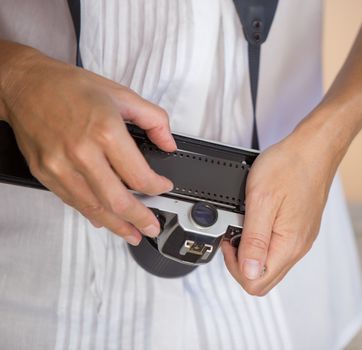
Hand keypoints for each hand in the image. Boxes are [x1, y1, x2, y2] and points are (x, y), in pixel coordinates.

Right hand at [0, 42, 175, 244]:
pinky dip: (91, 213)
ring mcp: (60, 166)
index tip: (163, 187)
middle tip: (152, 227)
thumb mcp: (122, 94)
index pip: (138, 175)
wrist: (25, 84)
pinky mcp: (44, 173)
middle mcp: (82, 152)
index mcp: (105, 131)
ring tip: (132, 234)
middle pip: (117, 200)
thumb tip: (169, 144)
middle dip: (140, 219)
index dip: (156, 187)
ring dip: (116, 225)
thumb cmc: (70, 87)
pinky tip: (104, 219)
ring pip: (93, 208)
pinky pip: (73, 201)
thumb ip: (153, 119)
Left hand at [221, 124, 338, 295]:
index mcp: (289, 244)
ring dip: (252, 249)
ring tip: (246, 222)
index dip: (234, 267)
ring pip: (271, 262)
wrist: (314, 148)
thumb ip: (254, 240)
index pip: (256, 282)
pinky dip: (263, 239)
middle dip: (241, 262)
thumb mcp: (261, 200)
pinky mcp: (302, 228)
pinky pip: (279, 247)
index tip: (229, 240)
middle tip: (234, 234)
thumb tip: (249, 272)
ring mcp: (302, 238)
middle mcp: (298, 247)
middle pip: (264, 278)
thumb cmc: (290, 166)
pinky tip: (259, 218)